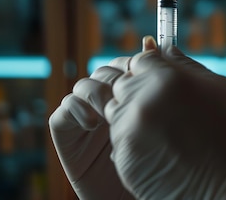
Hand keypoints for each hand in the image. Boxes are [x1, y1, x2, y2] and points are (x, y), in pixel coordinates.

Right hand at [48, 38, 152, 199]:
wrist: (136, 196)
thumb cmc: (158, 161)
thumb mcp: (163, 115)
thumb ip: (158, 80)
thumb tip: (154, 41)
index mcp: (133, 97)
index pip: (126, 65)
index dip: (133, 63)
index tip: (144, 67)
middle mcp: (109, 105)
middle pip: (104, 71)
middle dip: (116, 75)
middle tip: (128, 89)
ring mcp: (88, 120)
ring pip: (83, 86)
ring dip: (97, 91)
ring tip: (112, 109)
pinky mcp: (68, 137)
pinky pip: (62, 112)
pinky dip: (76, 109)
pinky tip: (95, 123)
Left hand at [104, 38, 225, 198]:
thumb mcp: (219, 89)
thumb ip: (185, 66)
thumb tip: (164, 49)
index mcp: (169, 78)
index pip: (141, 60)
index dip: (149, 70)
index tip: (159, 82)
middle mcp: (144, 99)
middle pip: (123, 84)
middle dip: (137, 92)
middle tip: (164, 111)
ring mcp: (131, 129)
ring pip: (116, 112)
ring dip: (134, 118)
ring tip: (165, 133)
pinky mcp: (123, 156)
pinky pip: (119, 140)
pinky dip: (134, 143)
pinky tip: (161, 150)